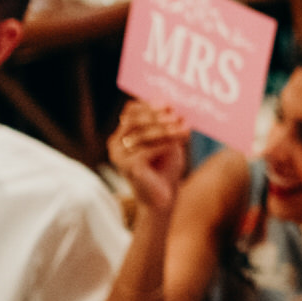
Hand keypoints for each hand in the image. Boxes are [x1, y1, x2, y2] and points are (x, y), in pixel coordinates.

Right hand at [107, 101, 190, 215]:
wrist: (163, 196)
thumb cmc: (165, 165)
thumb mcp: (167, 139)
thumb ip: (166, 123)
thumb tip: (172, 104)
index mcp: (122, 133)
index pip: (131, 111)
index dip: (150, 105)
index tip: (170, 104)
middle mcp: (115, 143)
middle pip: (135, 120)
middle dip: (158, 115)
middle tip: (178, 114)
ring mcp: (119, 156)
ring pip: (143, 134)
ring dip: (167, 129)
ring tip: (185, 128)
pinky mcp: (127, 167)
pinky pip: (148, 150)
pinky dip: (166, 143)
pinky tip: (181, 141)